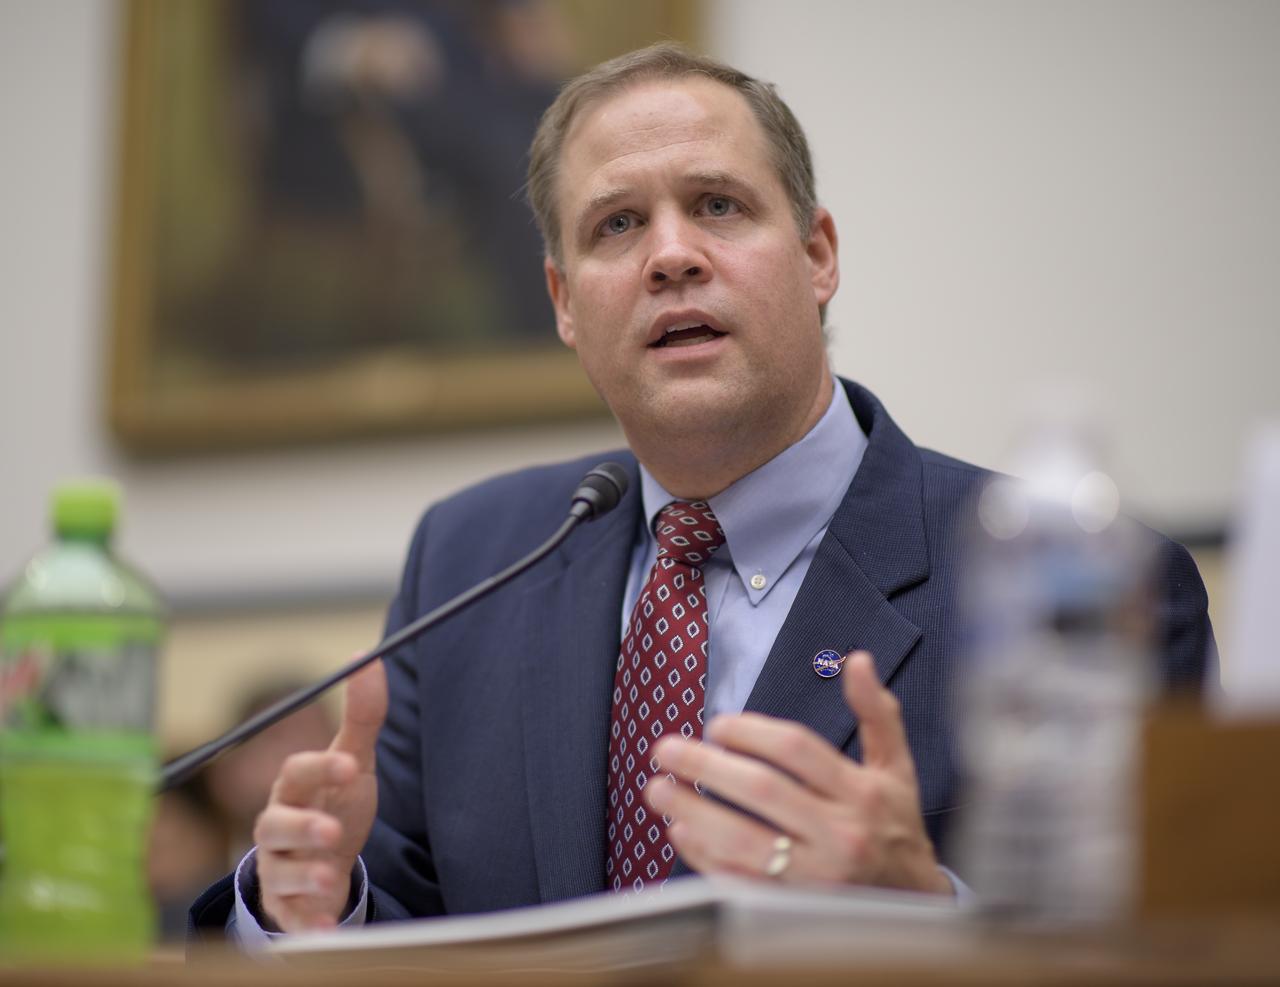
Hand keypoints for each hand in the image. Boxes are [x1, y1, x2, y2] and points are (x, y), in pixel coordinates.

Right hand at [254, 660, 387, 929]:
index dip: (319, 767)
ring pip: (280, 873)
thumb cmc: (335, 805)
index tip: (349, 766)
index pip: (297, 772)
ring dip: (303, 876)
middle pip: (275, 825)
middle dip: (302, 828)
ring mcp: (281, 870)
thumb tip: (369, 657)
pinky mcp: (290, 909)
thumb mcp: (352, 763)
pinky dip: (310, 925)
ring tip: (328, 877)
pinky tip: (328, 929)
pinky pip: (293, 920)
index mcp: (295, 788)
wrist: (324, 867)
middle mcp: (278, 828)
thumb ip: (362, 716)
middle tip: (332, 832)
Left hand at [646, 651, 951, 894]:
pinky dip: (705, 857)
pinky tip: (680, 832)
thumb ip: (876, 713)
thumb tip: (857, 660)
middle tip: (667, 749)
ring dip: (693, 811)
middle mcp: (840, 834)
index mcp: (861, 793)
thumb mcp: (897, 768)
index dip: (751, 732)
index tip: (718, 726)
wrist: (914, 904)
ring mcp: (816, 877)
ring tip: (658, 788)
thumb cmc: (894, 826)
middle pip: (762, 790)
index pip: (796, 751)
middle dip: (707, 766)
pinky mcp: (794, 908)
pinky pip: (740, 882)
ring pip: (744, 840)